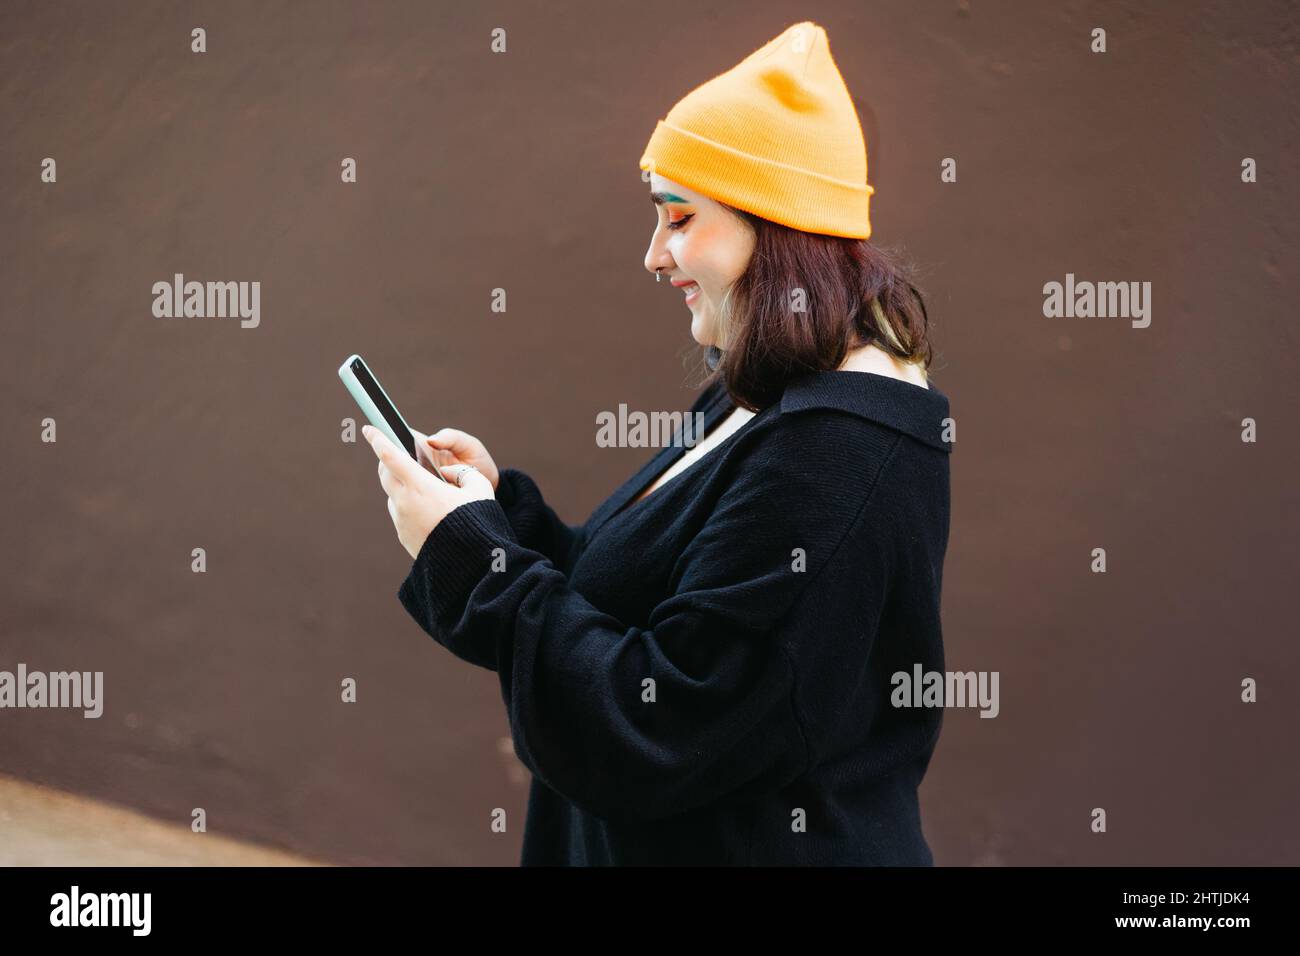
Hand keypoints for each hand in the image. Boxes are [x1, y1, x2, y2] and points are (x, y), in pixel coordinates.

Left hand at [363, 425, 494, 559]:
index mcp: (421, 486)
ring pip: (393, 494)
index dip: (378, 439)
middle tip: (397, 453)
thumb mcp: (480, 487)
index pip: (391, 456)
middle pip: (385, 474)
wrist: (470, 564)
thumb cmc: (478, 521)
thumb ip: (464, 472)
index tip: (368, 428)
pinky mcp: (404, 536)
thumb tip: (447, 473)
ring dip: (401, 485)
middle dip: (388, 460)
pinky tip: (427, 509)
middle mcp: (405, 503)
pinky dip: (408, 505)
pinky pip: (400, 514)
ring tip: (422, 486)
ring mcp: (402, 521)